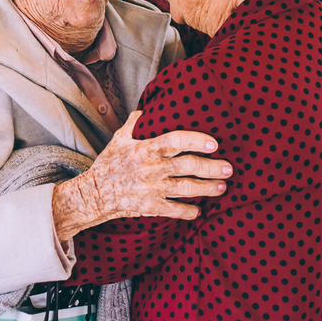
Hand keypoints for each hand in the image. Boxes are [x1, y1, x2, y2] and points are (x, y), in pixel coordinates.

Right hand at [53, 111, 231, 240]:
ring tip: (222, 187)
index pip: (174, 141)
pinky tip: (199, 211)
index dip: (195, 141)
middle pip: (187, 167)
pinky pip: (174, 210)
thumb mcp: (119, 139)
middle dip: (211, 168)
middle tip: (228, 168)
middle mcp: (151, 169)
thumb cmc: (108, 164)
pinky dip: (188, 212)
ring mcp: (151, 189)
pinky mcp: (149, 207)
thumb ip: (135, 123)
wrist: (93, 194)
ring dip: (206, 189)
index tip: (213, 143)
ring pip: (185, 189)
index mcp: (145, 149)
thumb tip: (147, 109)